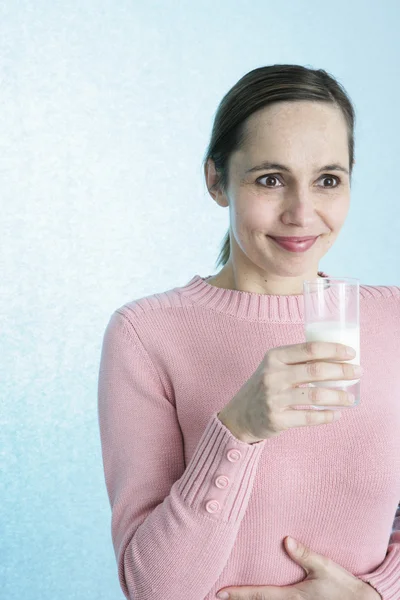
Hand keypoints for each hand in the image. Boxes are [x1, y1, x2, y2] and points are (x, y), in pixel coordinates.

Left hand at [216, 536, 381, 599]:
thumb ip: (304, 554)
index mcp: (291, 596)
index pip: (258, 594)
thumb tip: (286, 540)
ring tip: (232, 597)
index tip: (218, 593)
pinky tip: (258, 597)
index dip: (237, 594)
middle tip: (217, 595)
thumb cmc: (342, 586)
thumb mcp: (324, 567)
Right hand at [218, 341, 359, 444]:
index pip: (310, 349)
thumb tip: (336, 357)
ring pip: (316, 396)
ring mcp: (274, 398)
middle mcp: (272, 375)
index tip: (352, 352)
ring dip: (339, 396)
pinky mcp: (277, 419)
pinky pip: (308, 418)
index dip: (334, 350)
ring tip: (351, 398)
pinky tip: (336, 414)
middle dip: (343, 371)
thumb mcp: (273, 366)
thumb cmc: (264, 386)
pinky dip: (326, 416)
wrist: (239, 415)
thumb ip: (297, 361)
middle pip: (316, 371)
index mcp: (274, 357)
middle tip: (358, 372)